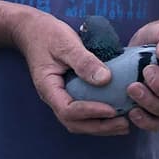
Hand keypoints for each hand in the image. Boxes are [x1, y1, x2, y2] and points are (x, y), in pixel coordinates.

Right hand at [10, 8, 131, 136]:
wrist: (34, 31)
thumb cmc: (48, 35)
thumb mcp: (66, 43)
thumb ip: (83, 61)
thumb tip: (105, 79)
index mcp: (48, 88)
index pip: (67, 110)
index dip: (90, 112)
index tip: (112, 110)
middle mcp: (54, 98)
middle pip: (74, 123)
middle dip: (99, 127)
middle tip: (124, 124)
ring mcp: (61, 97)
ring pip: (79, 122)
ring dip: (101, 127)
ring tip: (124, 124)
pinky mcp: (70, 94)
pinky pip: (83, 112)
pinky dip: (99, 117)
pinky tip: (116, 113)